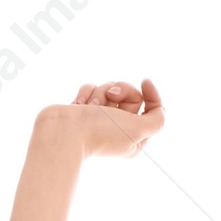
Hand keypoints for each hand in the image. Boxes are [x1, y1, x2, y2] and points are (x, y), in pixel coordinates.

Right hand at [35, 78, 163, 159]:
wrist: (63, 132)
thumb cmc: (100, 132)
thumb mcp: (137, 130)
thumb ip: (156, 120)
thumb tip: (157, 104)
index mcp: (136, 138)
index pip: (153, 110)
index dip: (152, 94)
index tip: (145, 82)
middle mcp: (120, 129)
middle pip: (132, 95)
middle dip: (120, 91)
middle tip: (110, 99)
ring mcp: (101, 118)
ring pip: (111, 88)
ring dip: (101, 92)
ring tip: (91, 107)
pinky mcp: (85, 109)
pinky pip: (92, 88)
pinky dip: (86, 93)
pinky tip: (79, 105)